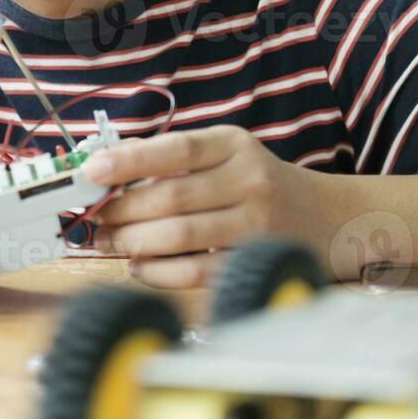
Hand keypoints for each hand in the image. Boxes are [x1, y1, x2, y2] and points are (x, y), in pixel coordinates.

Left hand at [85, 125, 328, 288]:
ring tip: (106, 242)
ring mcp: (255, 224)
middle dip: (120, 211)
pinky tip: (139, 266)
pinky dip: (158, 272)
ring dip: (131, 242)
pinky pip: (196, 272)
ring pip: (178, 236)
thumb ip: (170, 158)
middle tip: (91, 218)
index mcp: (233, 145)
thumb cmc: (256, 182)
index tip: (91, 170)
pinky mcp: (254, 261)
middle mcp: (249, 180)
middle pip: (170, 198)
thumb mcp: (224, 153)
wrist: (326, 216)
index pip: (176, 149)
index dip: (129, 159)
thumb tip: (103, 168)